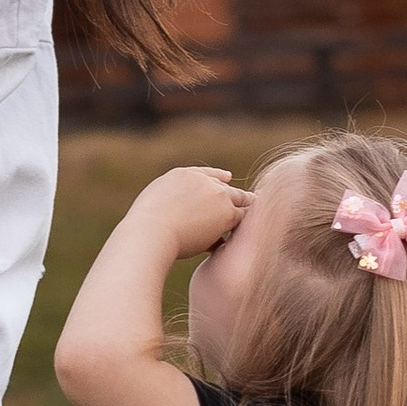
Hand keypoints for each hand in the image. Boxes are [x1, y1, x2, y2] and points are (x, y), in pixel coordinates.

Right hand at [135, 165, 250, 257]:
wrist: (151, 231)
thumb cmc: (145, 227)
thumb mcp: (154, 206)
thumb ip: (171, 203)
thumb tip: (178, 214)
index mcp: (182, 175)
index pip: (206, 173)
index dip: (218, 177)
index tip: (227, 178)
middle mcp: (203, 181)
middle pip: (227, 187)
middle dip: (237, 195)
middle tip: (251, 200)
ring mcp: (217, 195)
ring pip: (241, 200)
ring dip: (247, 208)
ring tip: (261, 215)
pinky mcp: (227, 214)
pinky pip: (243, 218)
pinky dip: (248, 224)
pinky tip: (257, 229)